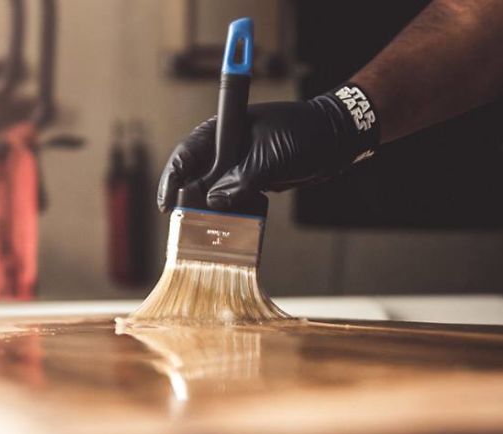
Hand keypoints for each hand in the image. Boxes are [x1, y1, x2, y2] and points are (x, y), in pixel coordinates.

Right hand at [156, 94, 375, 212]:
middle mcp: (226, 148)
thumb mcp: (270, 157)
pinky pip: (233, 201)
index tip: (166, 204)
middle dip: (188, 201)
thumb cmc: (304, 134)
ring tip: (203, 234)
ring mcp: (239, 166)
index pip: (187, 154)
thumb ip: (242, 180)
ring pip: (213, 193)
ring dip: (209, 213)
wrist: (337, 139)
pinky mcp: (252, 181)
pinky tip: (228, 230)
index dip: (173, 179)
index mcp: (224, 130)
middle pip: (195, 177)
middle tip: (183, 226)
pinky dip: (230, 215)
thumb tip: (215, 202)